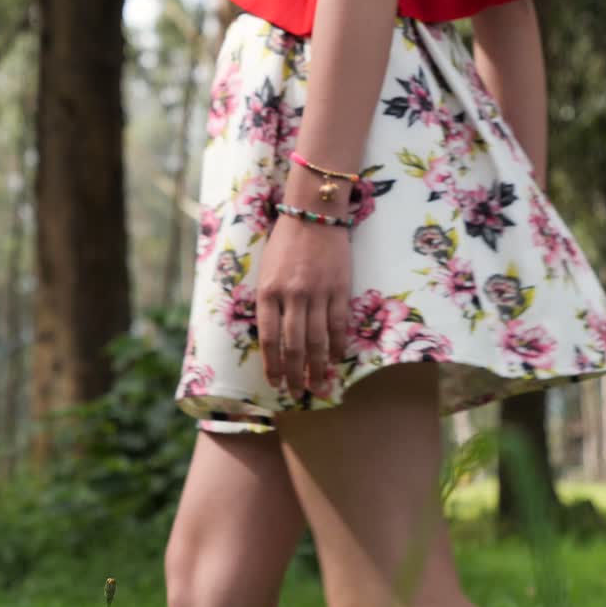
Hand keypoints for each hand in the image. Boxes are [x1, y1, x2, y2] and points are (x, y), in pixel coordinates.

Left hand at [257, 214, 350, 396]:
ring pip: (317, 340)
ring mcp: (318, 293)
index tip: (274, 383)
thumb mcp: (265, 271)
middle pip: (293, 346)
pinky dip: (337, 346)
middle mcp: (291, 295)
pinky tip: (336, 360)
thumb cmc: (285, 242)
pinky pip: (339, 325)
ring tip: (318, 386)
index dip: (271, 365)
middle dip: (294, 374)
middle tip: (296, 394)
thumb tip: (273, 338)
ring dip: (317, 368)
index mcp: (267, 291)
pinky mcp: (340, 289)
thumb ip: (268, 302)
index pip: (268, 338)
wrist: (314, 212)